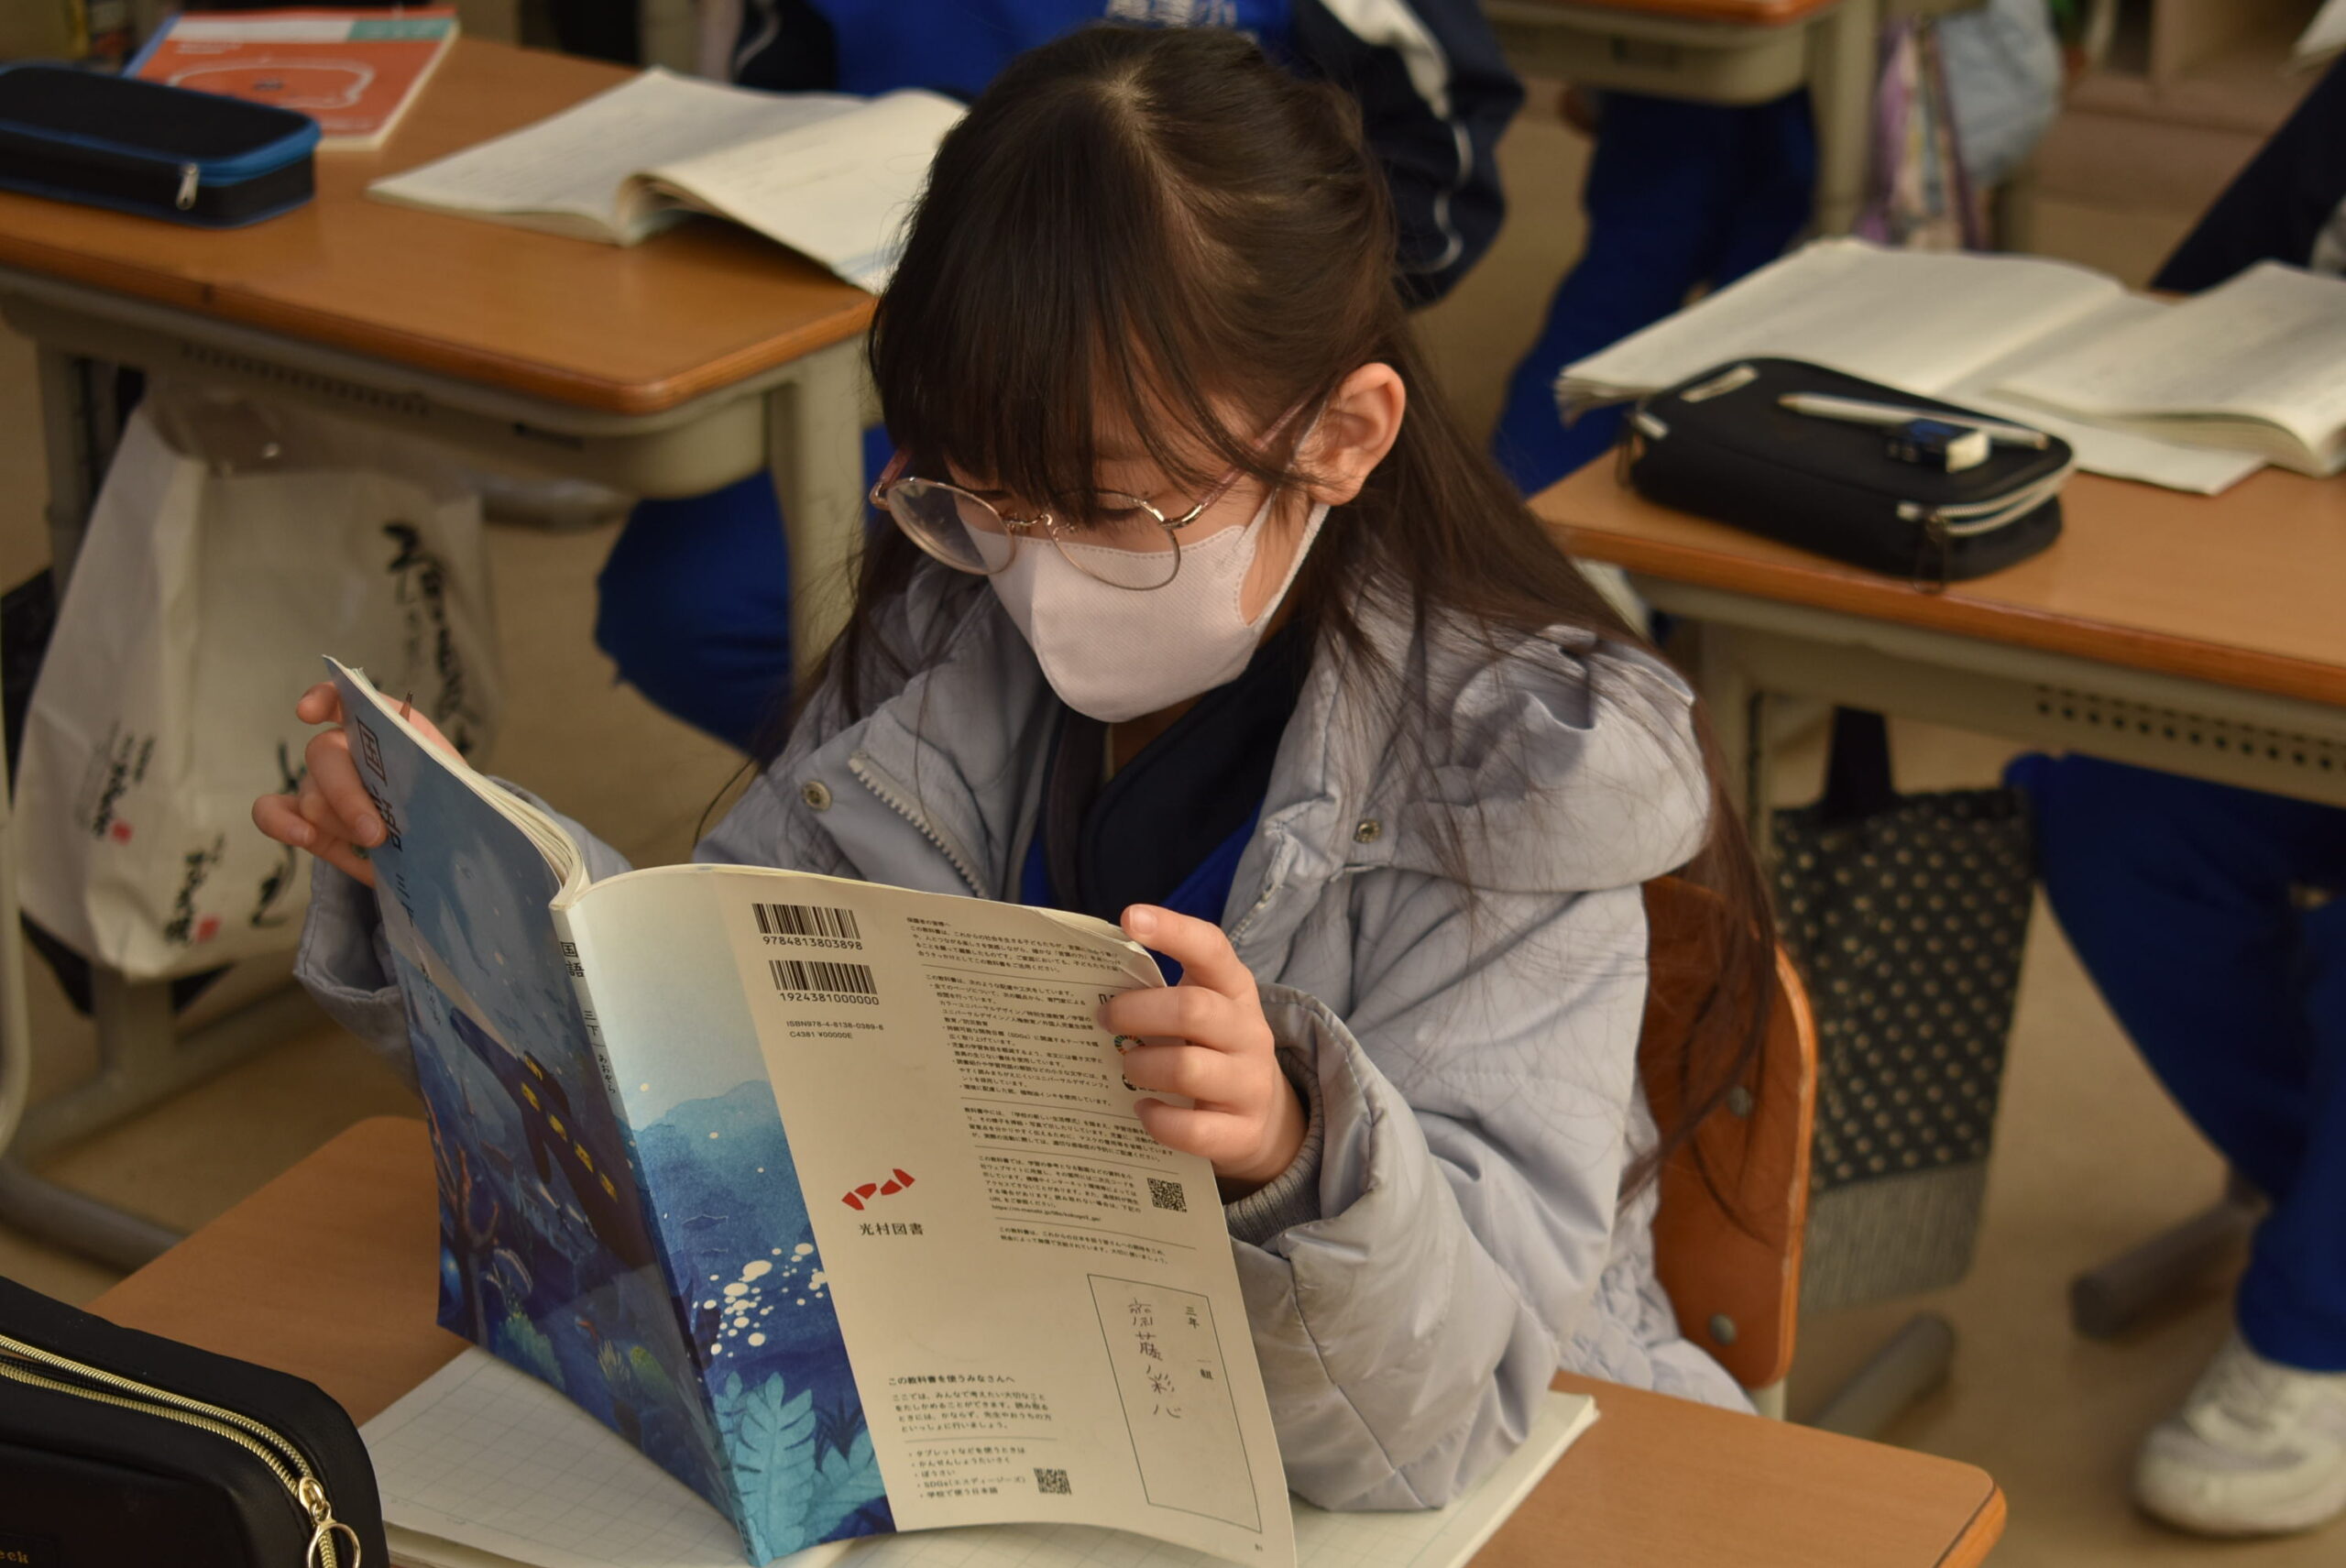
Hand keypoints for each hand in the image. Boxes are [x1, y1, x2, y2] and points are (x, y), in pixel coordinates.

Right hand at [250, 682, 456, 889]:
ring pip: (311, 797)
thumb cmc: (443, 797)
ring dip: (342, 824)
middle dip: (348, 796)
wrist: (440, 835)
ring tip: (374, 844)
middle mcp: (341, 749)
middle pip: (322, 756)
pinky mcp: (305, 821)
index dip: (323, 699)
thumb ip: (433, 772)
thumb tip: (424, 792)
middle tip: (377, 832)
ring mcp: (318, 784)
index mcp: (380, 727)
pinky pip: (271, 813)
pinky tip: (304, 836)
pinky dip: (282, 824)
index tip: (307, 712)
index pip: (342, 697)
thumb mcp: (451, 776)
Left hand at [1102, 905, 1305, 1198]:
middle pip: (1192, 1009)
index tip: (1130, 919)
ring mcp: (1250, 1083)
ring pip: (1187, 1068)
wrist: (1264, 1118)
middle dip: (1136, 1012)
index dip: (1172, 930)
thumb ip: (1160, 995)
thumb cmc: (1210, 1051)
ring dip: (1142, 1066)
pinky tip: (1143, 1109)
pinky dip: (1158, 1119)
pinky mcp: (1243, 1131)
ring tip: (1126, 1068)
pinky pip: (1192, 1128)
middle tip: (1104, 1019)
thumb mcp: (1199, 1013)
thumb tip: (1087, 988)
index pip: (1211, 948)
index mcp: (1235, 990)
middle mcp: (1249, 1032)